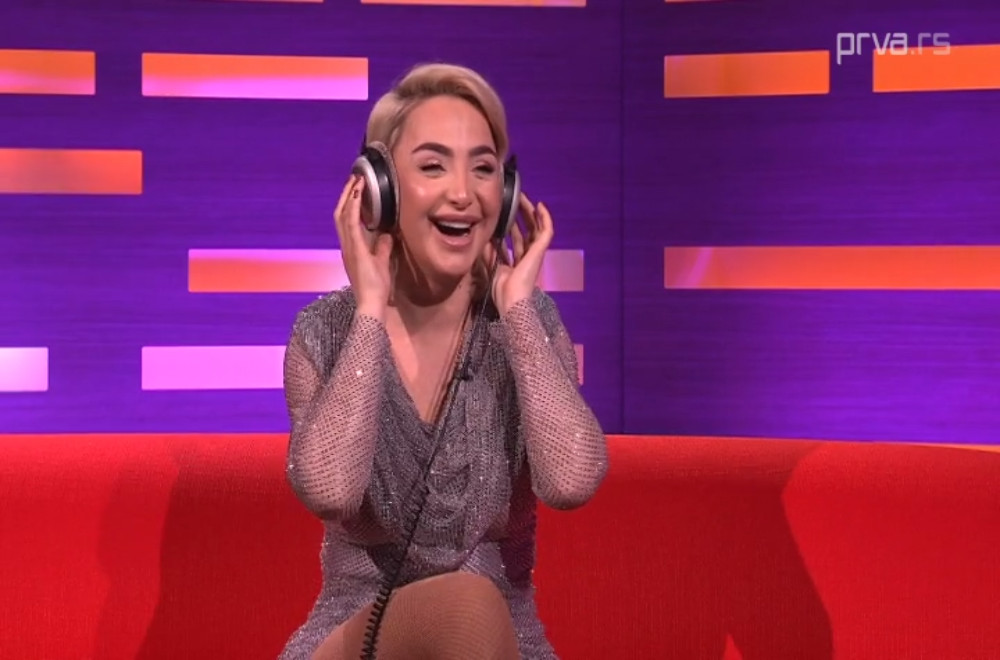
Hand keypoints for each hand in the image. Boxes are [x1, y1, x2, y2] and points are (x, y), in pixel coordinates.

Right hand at [334, 175, 392, 319]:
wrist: (371, 302)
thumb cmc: (375, 287)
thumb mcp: (382, 262)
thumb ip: (382, 248)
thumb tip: (387, 235)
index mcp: (351, 248)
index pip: (346, 221)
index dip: (349, 204)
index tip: (356, 189)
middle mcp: (346, 246)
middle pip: (340, 214)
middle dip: (347, 195)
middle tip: (354, 179)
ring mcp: (348, 247)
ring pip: (343, 215)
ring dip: (350, 196)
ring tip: (357, 181)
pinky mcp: (354, 249)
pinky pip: (351, 223)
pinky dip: (354, 206)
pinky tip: (359, 194)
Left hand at [485, 193, 553, 316]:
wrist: (511, 300)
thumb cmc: (501, 291)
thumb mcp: (490, 265)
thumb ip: (488, 251)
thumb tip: (482, 236)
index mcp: (516, 263)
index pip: (516, 240)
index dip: (511, 227)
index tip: (504, 215)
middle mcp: (527, 257)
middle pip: (526, 232)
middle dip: (520, 216)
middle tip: (513, 202)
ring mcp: (535, 254)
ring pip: (536, 228)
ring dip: (530, 213)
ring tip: (524, 199)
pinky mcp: (540, 251)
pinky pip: (546, 231)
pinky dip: (545, 218)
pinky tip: (540, 206)